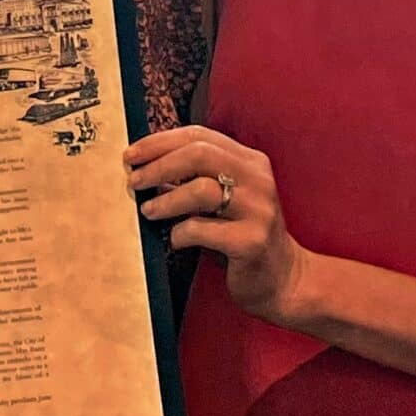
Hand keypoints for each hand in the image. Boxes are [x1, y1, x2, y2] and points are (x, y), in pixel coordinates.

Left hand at [126, 127, 312, 326]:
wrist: (284, 279)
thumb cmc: (242, 236)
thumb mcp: (225, 199)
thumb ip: (196, 177)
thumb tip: (145, 166)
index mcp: (251, 162)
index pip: (200, 136)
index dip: (160, 142)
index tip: (131, 155)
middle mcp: (259, 180)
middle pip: (199, 154)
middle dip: (159, 165)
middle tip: (134, 181)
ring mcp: (258, 210)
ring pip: (200, 190)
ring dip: (166, 200)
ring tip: (149, 211)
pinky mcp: (251, 242)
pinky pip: (202, 230)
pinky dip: (180, 233)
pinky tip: (176, 239)